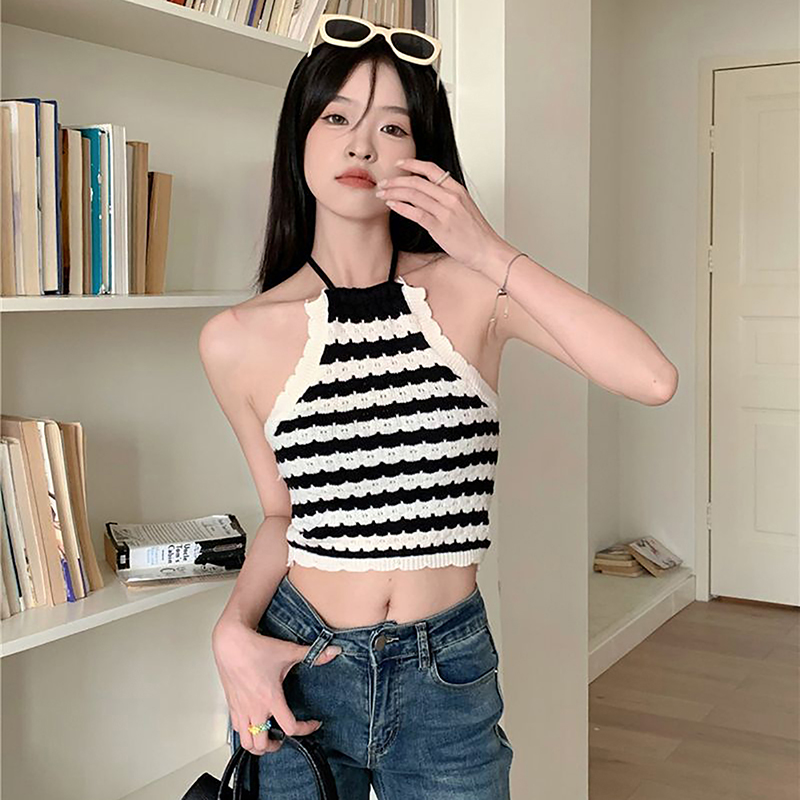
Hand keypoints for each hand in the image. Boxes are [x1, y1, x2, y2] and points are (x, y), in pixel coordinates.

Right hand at [211, 619, 341, 755]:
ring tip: (268, 737)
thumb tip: (333, 652)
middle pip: (262, 745)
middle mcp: (254, 709)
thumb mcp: (289, 651)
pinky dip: (245, 733)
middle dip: (276, 746)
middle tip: (284, 738)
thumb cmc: (256, 648)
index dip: (306, 729)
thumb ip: (313, 654)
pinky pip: (236, 729)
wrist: (231, 643)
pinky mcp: (232, 705)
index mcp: (270, 699)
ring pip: (246, 743)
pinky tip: (253, 723)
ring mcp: (241, 709)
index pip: (290, 727)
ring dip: (258, 745)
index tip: (313, 724)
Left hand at [375, 157, 507, 271]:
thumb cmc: (477, 234)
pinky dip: (401, 207)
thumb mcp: (464, 209)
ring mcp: (445, 211)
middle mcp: (451, 197)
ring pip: (413, 194)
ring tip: (382, 193)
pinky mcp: (440, 227)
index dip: (412, 164)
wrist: (488, 250)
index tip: (399, 164)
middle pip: (417, 181)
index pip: (431, 169)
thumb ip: (448, 199)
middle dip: (396, 180)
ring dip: (394, 192)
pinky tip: (392, 205)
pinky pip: (416, 213)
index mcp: (457, 190)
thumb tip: (428, 196)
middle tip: (383, 183)